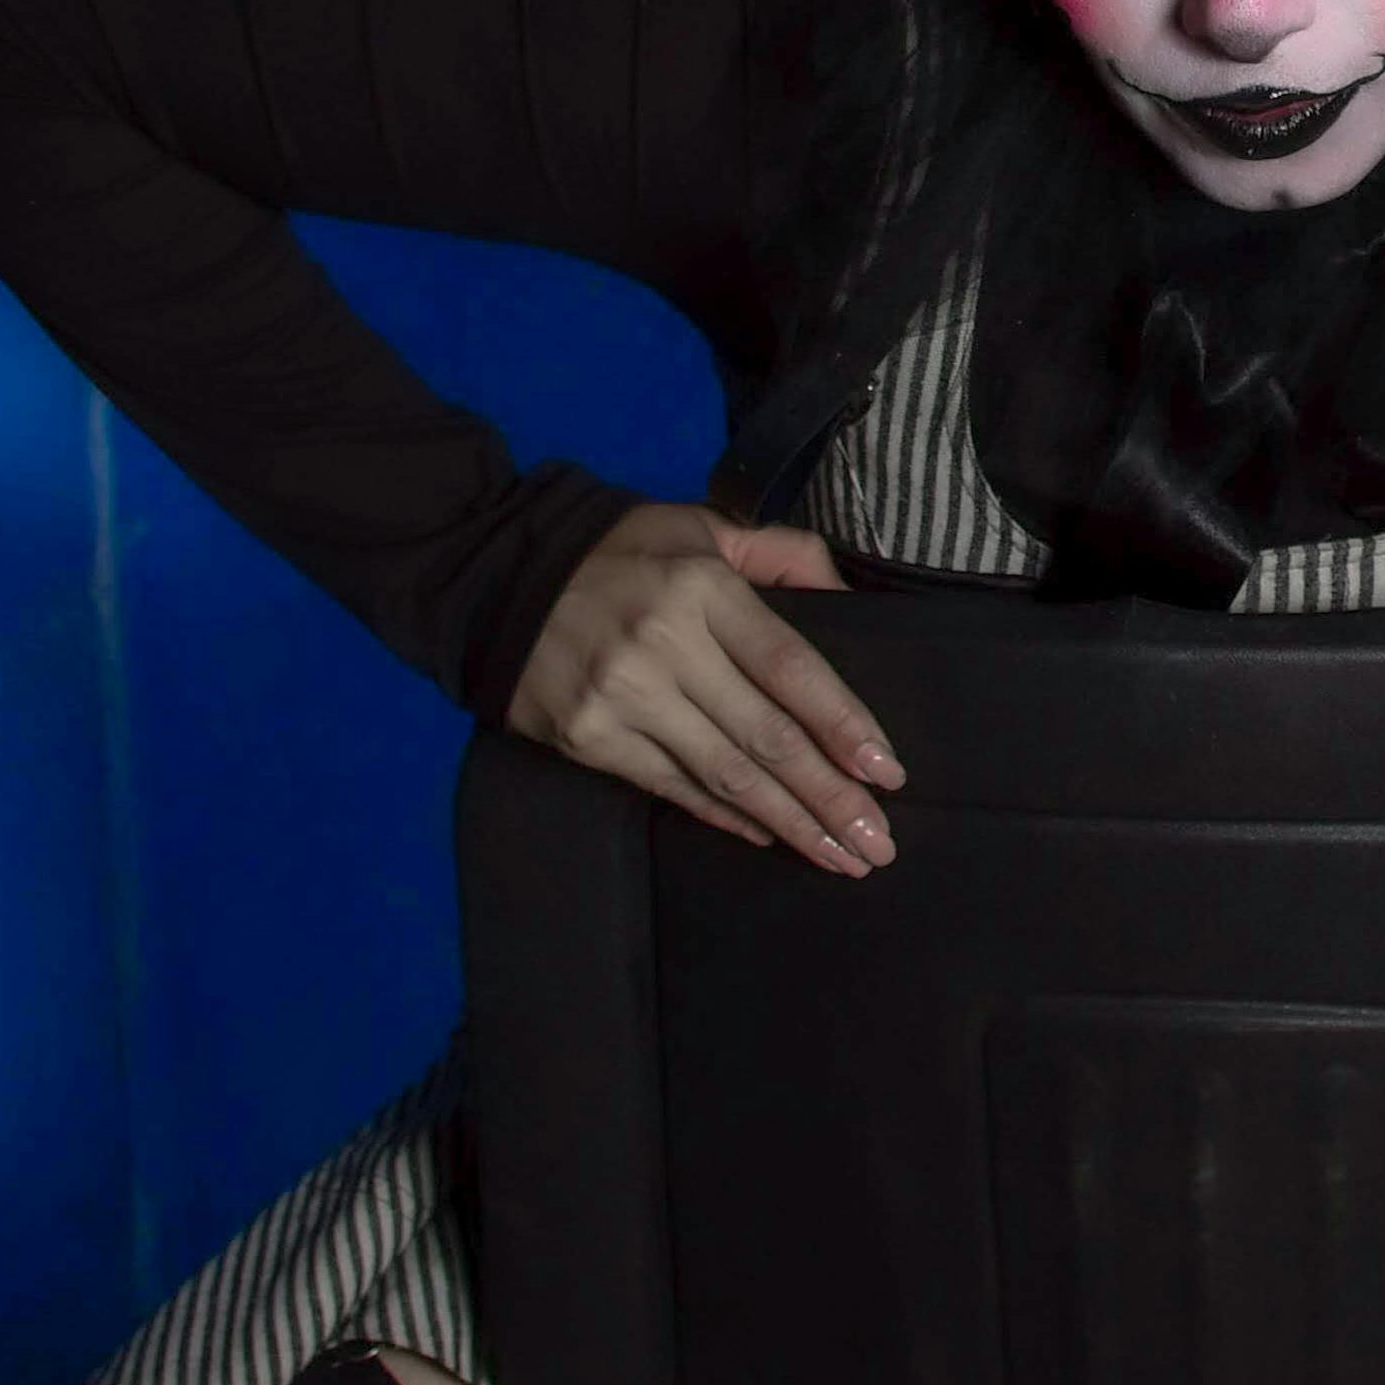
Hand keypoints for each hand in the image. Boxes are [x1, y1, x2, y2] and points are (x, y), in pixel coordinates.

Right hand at [505, 506, 903, 874]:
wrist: (496, 576)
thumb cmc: (619, 552)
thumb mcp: (701, 526)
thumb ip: (781, 553)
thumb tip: (845, 592)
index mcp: (702, 587)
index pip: (791, 667)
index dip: (844, 724)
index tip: (887, 773)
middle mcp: (664, 645)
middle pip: (767, 736)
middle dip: (831, 797)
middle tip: (878, 844)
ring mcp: (621, 697)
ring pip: (726, 775)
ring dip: (791, 824)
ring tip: (841, 858)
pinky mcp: (588, 737)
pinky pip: (673, 787)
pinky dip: (727, 818)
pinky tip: (770, 836)